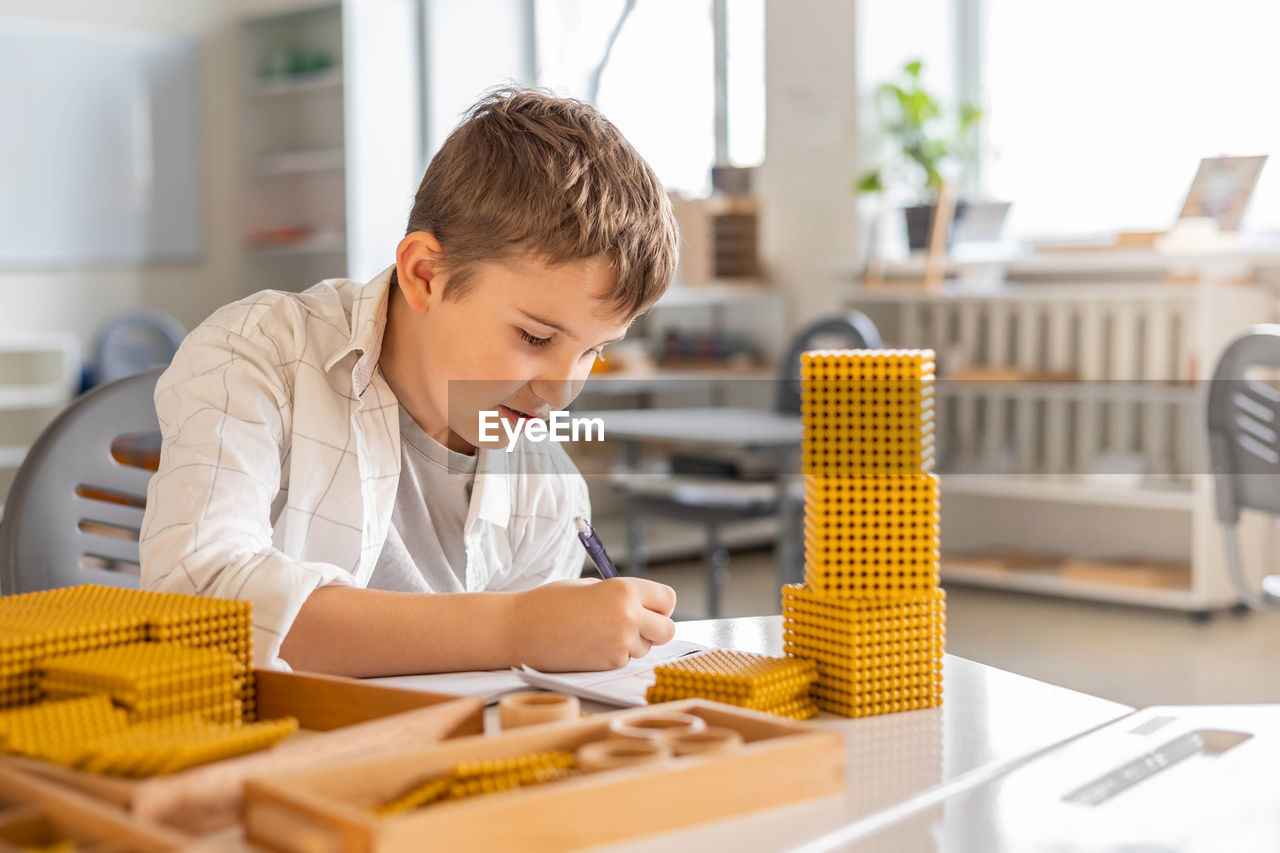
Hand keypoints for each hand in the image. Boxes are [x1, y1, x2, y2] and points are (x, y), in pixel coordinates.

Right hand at [506, 578, 676, 670]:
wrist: (520, 629)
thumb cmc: (551, 603)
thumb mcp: (591, 586)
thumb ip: (621, 596)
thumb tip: (645, 610)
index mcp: (624, 589)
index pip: (668, 599)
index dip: (659, 605)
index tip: (647, 607)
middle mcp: (628, 616)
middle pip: (667, 629)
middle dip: (656, 629)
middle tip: (635, 625)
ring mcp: (620, 643)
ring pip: (646, 647)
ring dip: (633, 643)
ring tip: (600, 632)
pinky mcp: (609, 664)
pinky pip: (626, 660)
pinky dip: (615, 655)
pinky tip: (591, 645)